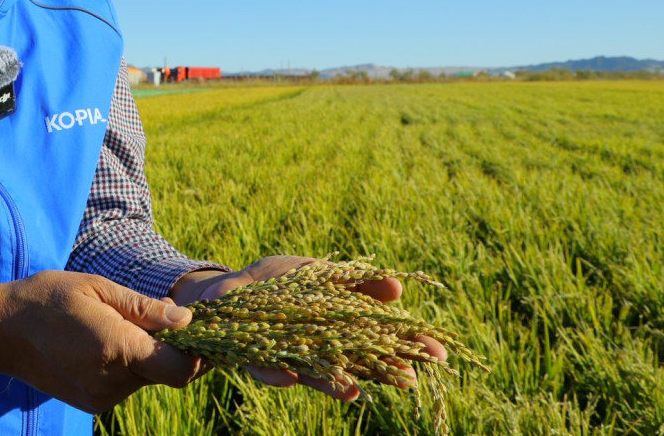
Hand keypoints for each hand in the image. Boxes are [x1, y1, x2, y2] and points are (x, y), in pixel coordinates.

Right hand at [0, 270, 204, 412]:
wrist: (1, 331)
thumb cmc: (50, 298)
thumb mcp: (98, 288)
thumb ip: (144, 309)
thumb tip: (186, 319)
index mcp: (116, 348)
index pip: (180, 369)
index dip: (198, 353)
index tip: (201, 330)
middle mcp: (111, 381)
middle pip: (166, 373)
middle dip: (172, 347)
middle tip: (163, 314)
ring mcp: (100, 397)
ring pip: (146, 379)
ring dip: (148, 355)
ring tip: (125, 322)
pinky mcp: (91, 403)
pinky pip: (125, 385)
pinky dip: (128, 365)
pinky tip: (110, 340)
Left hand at [170, 255, 447, 400]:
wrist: (223, 291)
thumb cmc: (276, 282)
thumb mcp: (318, 274)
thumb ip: (355, 282)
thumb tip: (396, 286)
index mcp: (336, 328)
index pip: (379, 340)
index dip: (408, 348)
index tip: (440, 354)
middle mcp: (317, 347)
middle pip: (354, 362)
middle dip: (382, 370)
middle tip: (412, 379)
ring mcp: (287, 353)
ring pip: (314, 373)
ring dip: (333, 382)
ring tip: (355, 389)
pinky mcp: (251, 354)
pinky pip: (263, 366)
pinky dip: (275, 372)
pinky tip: (290, 378)